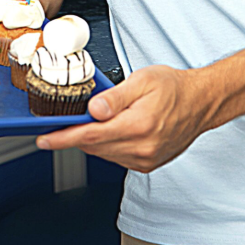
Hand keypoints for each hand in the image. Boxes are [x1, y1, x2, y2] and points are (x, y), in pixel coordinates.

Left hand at [36, 65, 206, 172]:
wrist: (201, 102)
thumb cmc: (174, 87)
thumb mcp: (143, 80)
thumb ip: (115, 96)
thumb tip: (93, 108)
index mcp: (138, 125)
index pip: (91, 135)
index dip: (64, 138)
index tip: (44, 139)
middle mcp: (142, 148)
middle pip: (94, 146)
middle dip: (74, 136)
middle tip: (61, 123)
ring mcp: (145, 159)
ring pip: (104, 154)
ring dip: (91, 140)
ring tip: (92, 121)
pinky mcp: (148, 164)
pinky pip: (117, 158)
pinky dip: (107, 146)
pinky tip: (110, 130)